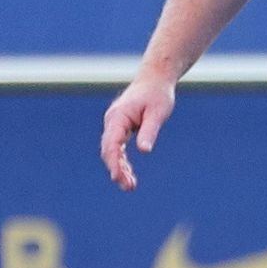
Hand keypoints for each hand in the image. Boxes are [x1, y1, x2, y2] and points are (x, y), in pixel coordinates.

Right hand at [100, 75, 175, 191]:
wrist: (154, 80)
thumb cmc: (157, 94)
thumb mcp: (158, 113)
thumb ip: (149, 131)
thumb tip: (144, 151)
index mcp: (119, 116)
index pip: (111, 143)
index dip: (114, 162)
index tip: (118, 178)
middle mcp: (112, 120)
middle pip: (109, 150)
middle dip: (116, 170)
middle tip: (128, 187)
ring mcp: (114, 124)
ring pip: (112, 150)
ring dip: (119, 168)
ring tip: (130, 186)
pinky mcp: (120, 127)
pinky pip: (117, 147)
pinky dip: (121, 160)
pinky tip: (129, 174)